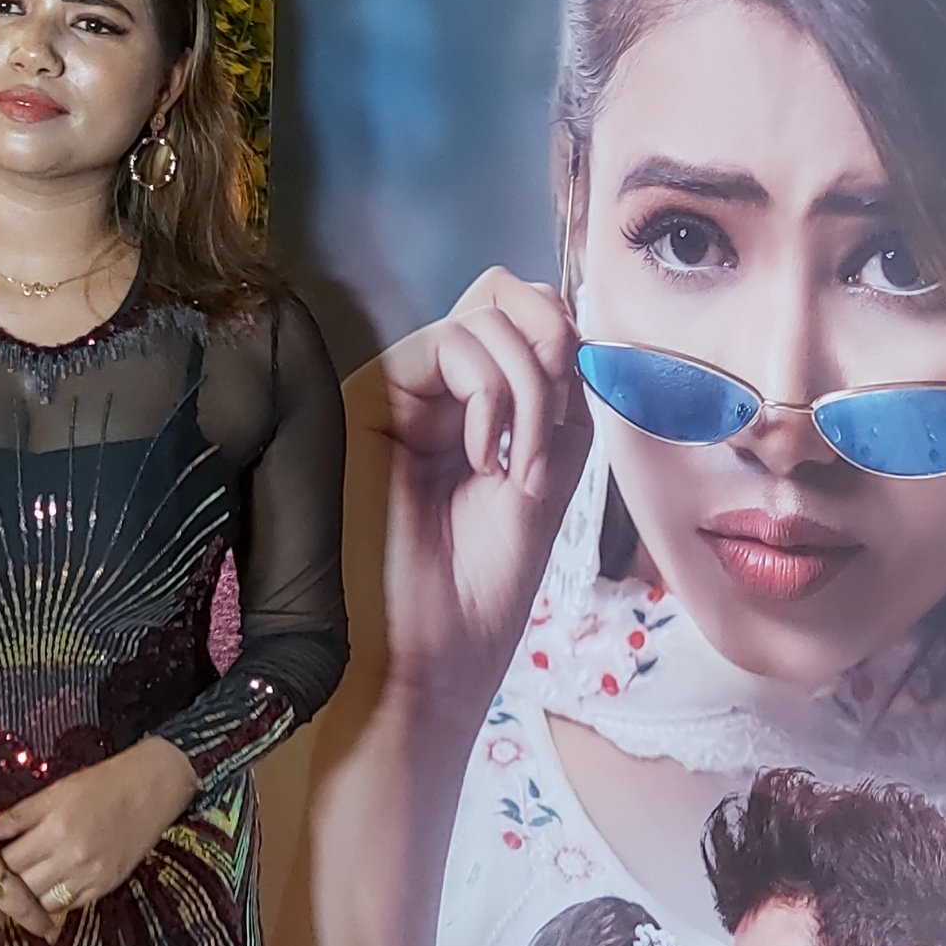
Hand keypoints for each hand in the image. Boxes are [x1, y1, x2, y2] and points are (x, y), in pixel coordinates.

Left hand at [0, 737, 202, 916]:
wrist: (152, 788)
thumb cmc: (100, 784)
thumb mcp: (53, 793)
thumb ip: (13, 817)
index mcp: (55, 830)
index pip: (8, 863)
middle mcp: (72, 857)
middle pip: (23, 887)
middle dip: (8, 884)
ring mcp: (91, 875)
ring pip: (44, 904)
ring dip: (30, 897)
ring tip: (23, 885)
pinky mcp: (106, 885)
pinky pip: (69, 905)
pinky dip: (55, 899)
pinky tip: (49, 887)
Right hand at [347, 268, 593, 714]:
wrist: (429, 653)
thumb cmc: (481, 586)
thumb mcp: (547, 473)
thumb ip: (557, 396)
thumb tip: (568, 317)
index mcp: (484, 406)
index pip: (532, 316)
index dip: (568, 346)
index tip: (573, 424)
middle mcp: (441, 389)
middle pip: (507, 292)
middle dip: (552, 347)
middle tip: (553, 426)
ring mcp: (405, 389)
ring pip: (487, 315)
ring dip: (528, 388)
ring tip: (515, 467)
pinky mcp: (372, 395)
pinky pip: (449, 342)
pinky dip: (491, 392)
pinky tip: (483, 458)